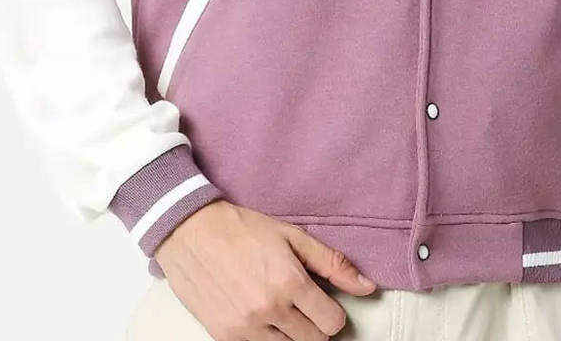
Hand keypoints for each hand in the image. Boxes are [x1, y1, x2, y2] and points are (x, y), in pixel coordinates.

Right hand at [154, 200, 376, 340]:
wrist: (191, 233)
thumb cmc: (244, 229)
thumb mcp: (293, 237)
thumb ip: (333, 264)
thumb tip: (368, 287)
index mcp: (290, 283)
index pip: (332, 323)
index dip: (334, 313)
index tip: (325, 302)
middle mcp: (270, 310)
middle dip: (315, 324)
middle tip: (304, 303)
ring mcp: (245, 328)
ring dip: (291, 332)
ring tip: (281, 306)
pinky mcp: (225, 337)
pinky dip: (266, 336)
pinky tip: (261, 314)